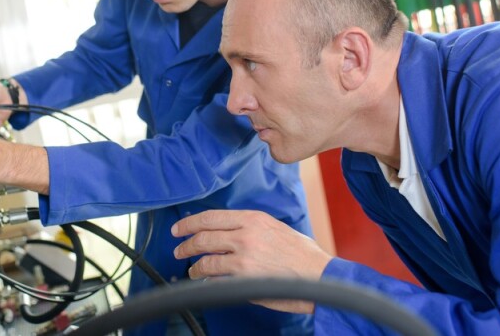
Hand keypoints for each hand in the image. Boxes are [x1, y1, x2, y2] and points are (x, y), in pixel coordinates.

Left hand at [171, 210, 332, 313]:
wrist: (320, 275)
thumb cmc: (302, 253)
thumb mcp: (274, 227)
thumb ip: (250, 227)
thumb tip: (227, 232)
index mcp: (253, 219)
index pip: (211, 217)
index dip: (190, 223)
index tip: (179, 228)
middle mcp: (246, 235)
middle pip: (203, 237)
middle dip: (186, 245)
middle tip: (179, 249)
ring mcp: (244, 258)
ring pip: (207, 260)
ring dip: (195, 267)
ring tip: (192, 269)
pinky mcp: (245, 278)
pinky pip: (217, 279)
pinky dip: (209, 281)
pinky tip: (207, 282)